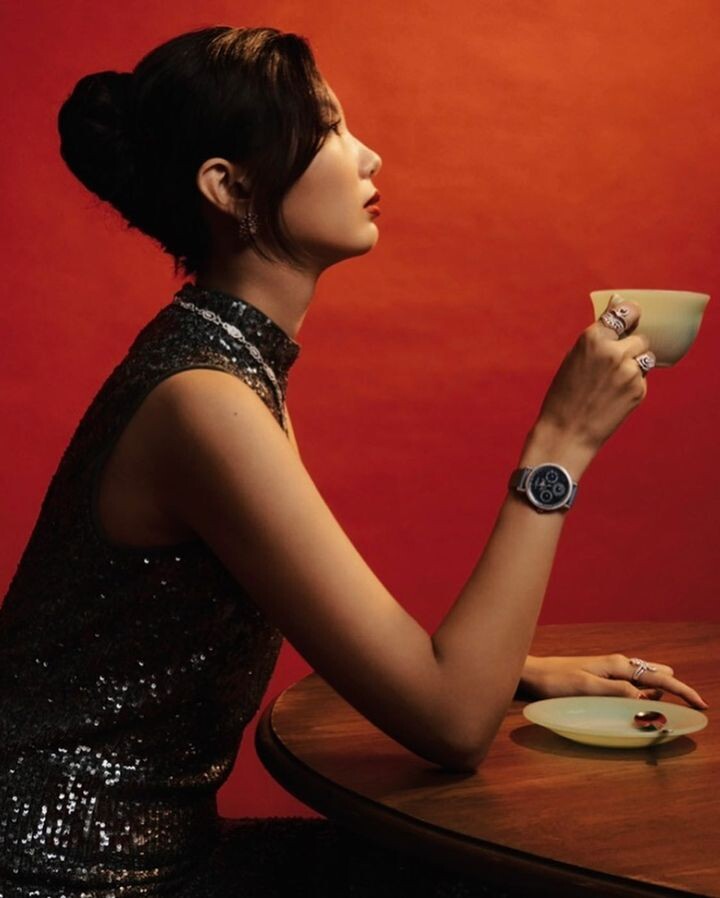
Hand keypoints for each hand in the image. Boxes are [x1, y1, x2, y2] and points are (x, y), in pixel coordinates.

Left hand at [519, 653, 708, 709]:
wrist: (532, 674)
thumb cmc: (556, 681)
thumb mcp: (587, 688)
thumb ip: (617, 692)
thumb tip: (648, 698)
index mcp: (618, 666)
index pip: (660, 678)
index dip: (683, 691)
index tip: (702, 705)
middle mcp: (619, 665)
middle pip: (658, 676)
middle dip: (674, 691)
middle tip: (684, 712)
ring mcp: (611, 670)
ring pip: (646, 681)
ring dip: (657, 696)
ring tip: (663, 712)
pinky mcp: (603, 677)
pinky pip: (632, 686)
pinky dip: (642, 696)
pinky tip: (639, 706)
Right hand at [535, 294, 655, 453]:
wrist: (566, 432)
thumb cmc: (564, 395)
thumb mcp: (574, 359)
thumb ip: (597, 337)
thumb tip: (617, 306)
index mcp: (593, 339)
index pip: (625, 312)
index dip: (630, 313)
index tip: (631, 317)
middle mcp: (614, 352)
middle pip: (640, 337)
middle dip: (631, 346)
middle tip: (614, 363)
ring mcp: (630, 372)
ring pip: (645, 358)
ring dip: (635, 364)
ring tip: (614, 381)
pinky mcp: (639, 390)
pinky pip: (643, 379)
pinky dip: (632, 384)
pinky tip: (614, 396)